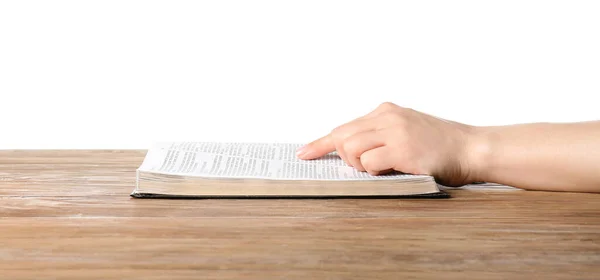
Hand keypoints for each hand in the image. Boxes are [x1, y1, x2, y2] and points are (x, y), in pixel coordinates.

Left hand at [296, 102, 477, 186]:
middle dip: (345, 158)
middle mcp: (387, 116)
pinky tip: (395, 169)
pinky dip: (375, 172)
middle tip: (366, 167)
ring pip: (352, 150)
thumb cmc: (439, 145)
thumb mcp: (405, 130)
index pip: (344, 127)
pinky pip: (369, 163)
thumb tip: (348, 152)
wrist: (472, 148)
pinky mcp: (402, 149)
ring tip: (386, 167)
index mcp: (385, 111)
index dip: (321, 143)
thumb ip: (378, 136)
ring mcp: (395, 131)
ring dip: (362, 166)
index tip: (304, 154)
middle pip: (343, 138)